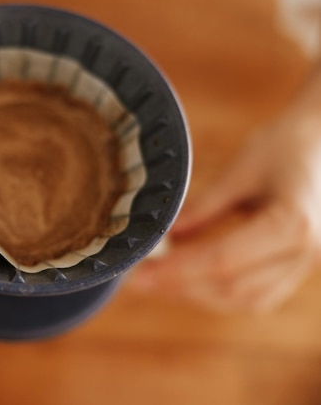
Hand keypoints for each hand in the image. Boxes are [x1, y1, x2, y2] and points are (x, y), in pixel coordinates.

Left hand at [130, 68, 320, 312]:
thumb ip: (203, 208)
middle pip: (234, 288)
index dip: (177, 271)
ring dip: (200, 295)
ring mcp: (308, 264)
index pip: (223, 260)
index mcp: (291, 224)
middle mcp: (305, 253)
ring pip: (247, 299)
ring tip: (159, 281)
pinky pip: (260, 294)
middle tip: (139, 280)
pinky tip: (190, 280)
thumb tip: (163, 237)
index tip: (139, 274)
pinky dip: (222, 292)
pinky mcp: (301, 266)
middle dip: (182, 287)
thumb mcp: (241, 170)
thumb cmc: (287, 144)